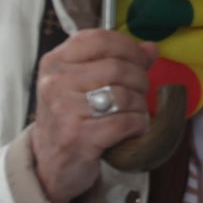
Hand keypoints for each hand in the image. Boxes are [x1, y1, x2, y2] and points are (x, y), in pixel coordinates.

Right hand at [28, 30, 156, 202]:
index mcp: (55, 62)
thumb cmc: (72, 118)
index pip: (100, 39)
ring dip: (140, 105)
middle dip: (140, 80)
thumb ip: (117, 60)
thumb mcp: (85, 83)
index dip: (128, 48)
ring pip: (124, 95)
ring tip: (133, 113)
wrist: (51, 164)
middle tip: (138, 93)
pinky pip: (125, 122)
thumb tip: (150, 48)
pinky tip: (132, 129)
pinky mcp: (78, 137)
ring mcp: (64, 110)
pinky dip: (138, 125)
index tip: (139, 60)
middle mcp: (55, 83)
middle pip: (118, 67)